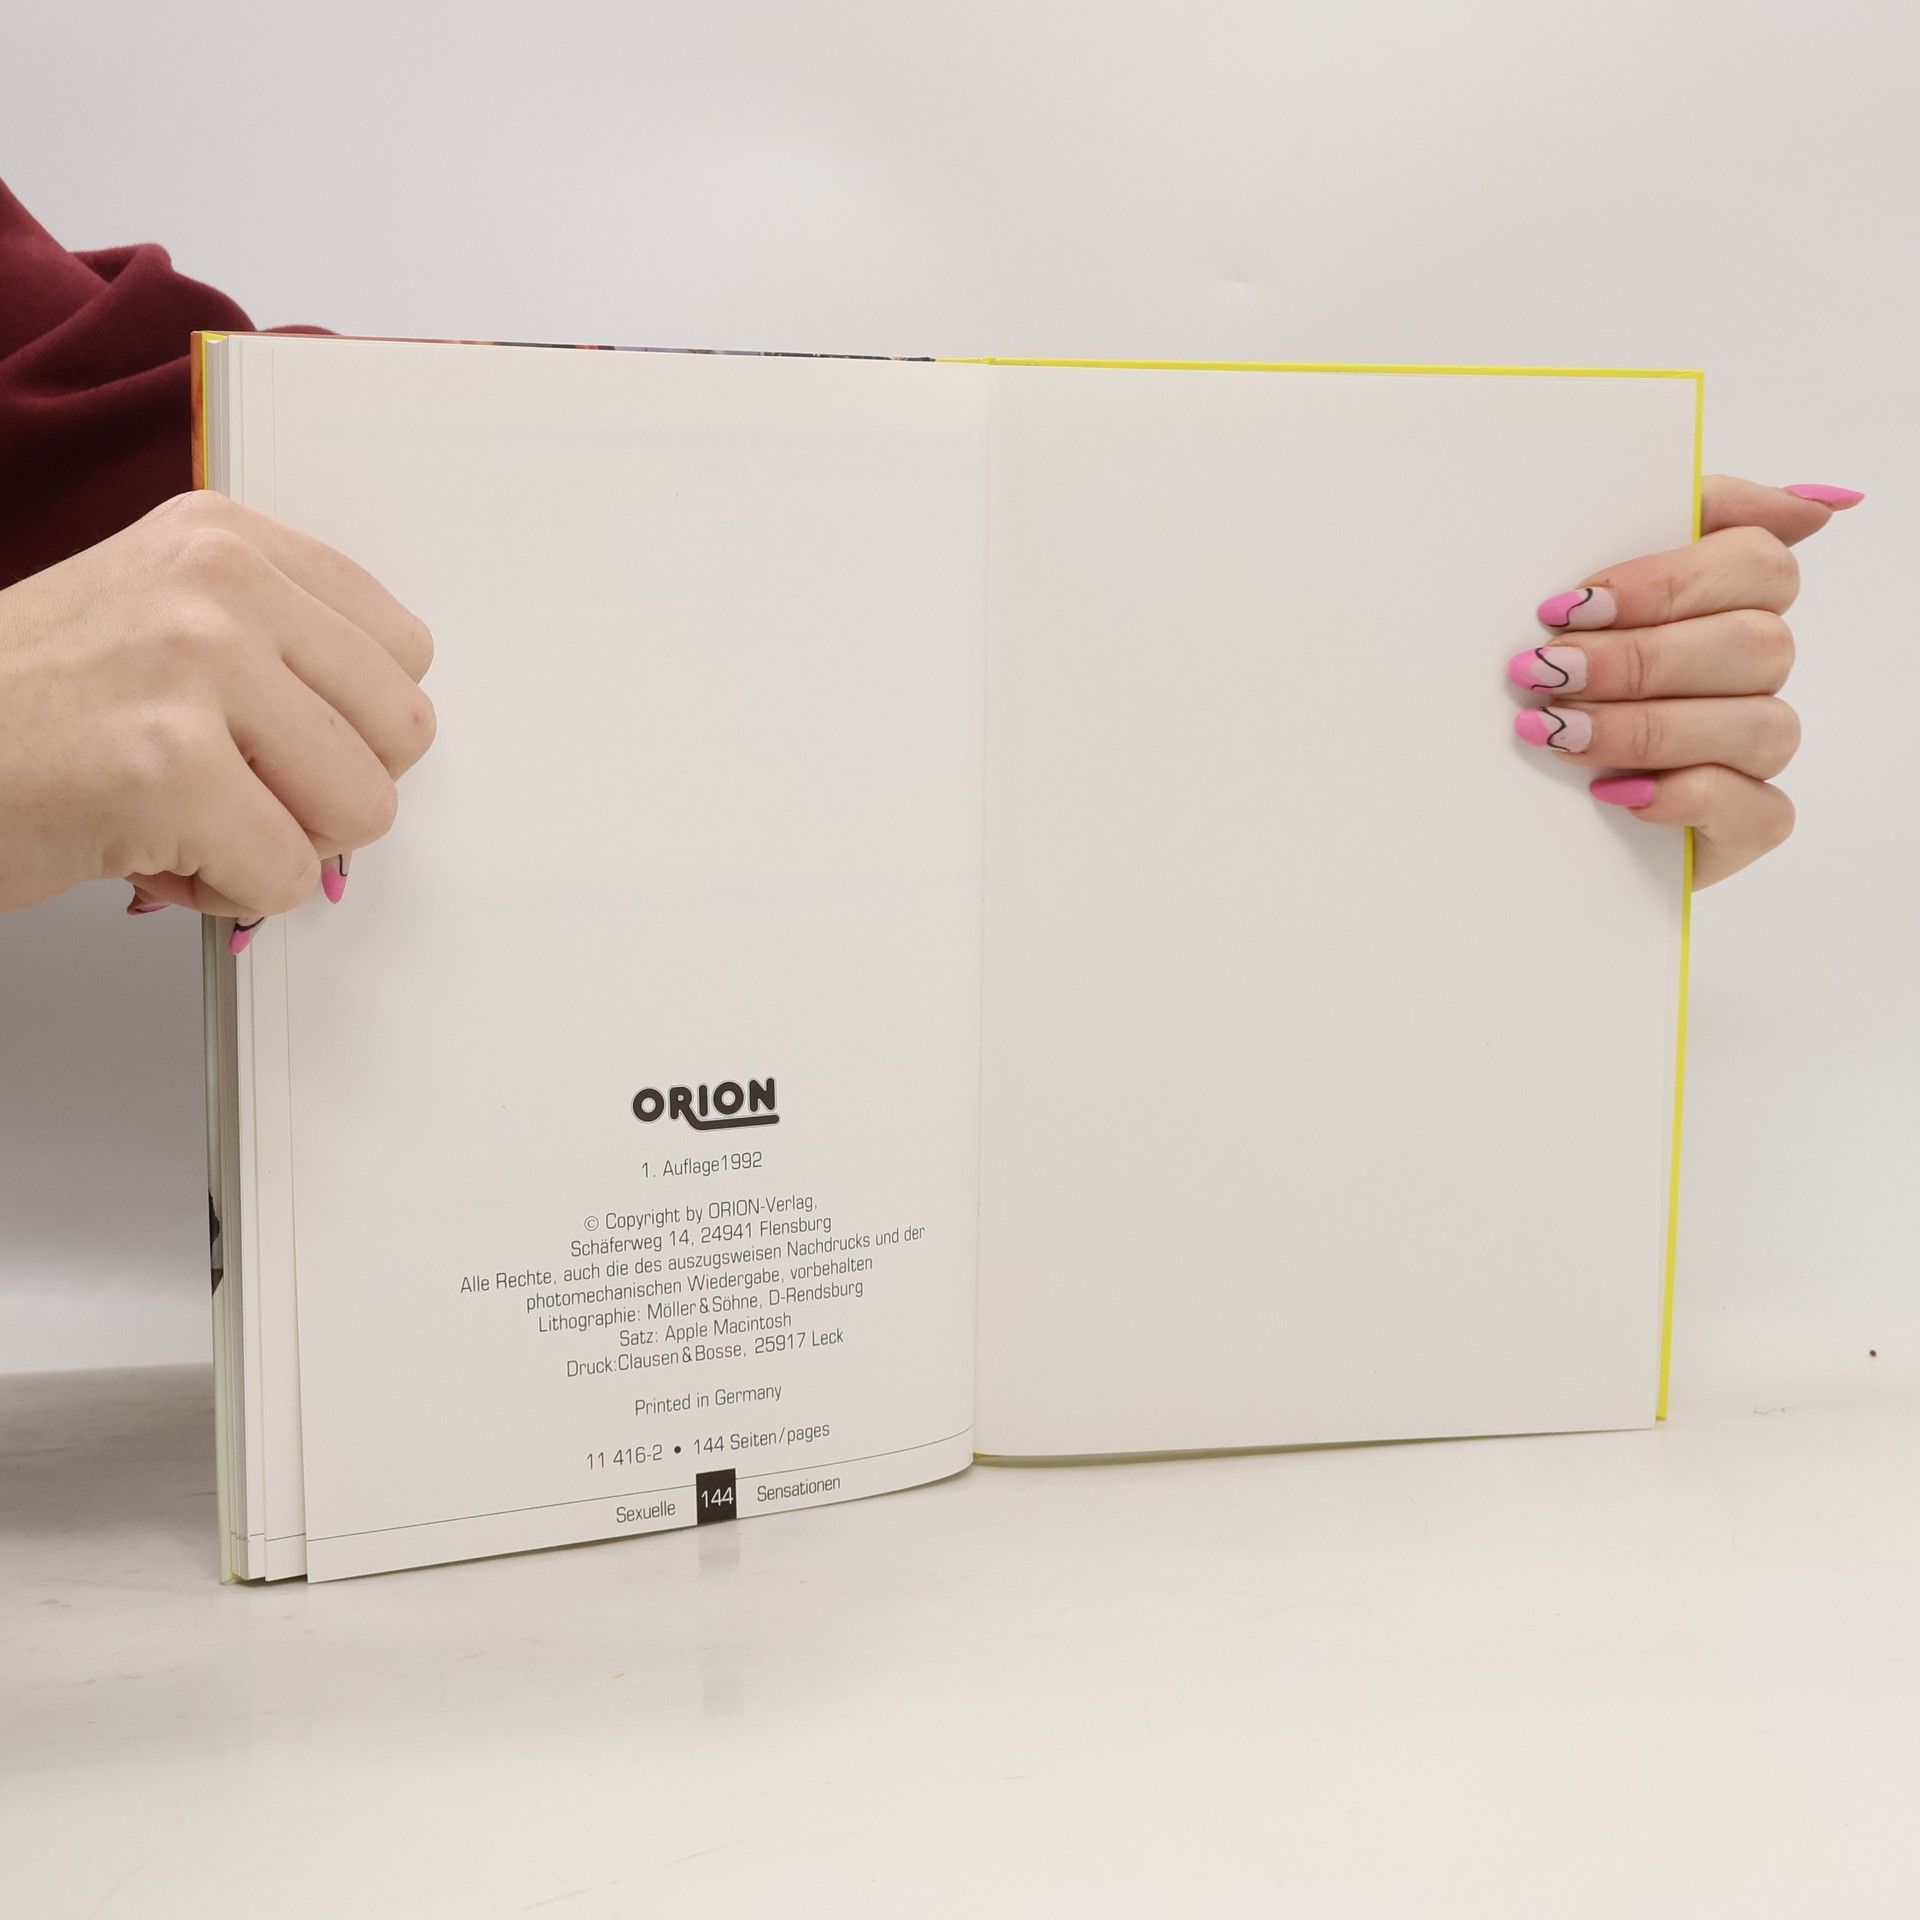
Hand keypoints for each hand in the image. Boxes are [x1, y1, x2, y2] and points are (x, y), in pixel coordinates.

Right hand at [0, 492, 434, 938]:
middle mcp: (219, 583)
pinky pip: (285, 874)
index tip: (259, 734)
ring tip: (180, 817)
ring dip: (278, 844)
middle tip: (224, 789)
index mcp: (228, 541)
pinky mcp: (164, 766)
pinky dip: (226, 893)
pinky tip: (145, 853)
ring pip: (362, 808)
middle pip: (404, 733)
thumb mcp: (157, 622)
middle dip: (325, 791)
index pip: (405, 652)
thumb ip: (280, 655)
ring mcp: (193, 665)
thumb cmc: (23, 712)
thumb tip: (396, 741)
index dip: (344, 725)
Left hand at [1508, 477, 1861, 886]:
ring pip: (1757, 724)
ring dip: (1647, 727)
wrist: (1510, 795)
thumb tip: (1810, 499)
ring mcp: (1756, 746)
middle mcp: (1754, 667)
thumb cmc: (1551, 676)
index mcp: (1729, 596)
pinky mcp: (1747, 821)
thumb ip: (1651, 518)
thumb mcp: (1574, 594)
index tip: (1568, 604)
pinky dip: (1683, 796)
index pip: (1757, 559)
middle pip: (1754, 643)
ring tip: (1555, 731)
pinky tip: (1613, 793)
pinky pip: (1756, 807)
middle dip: (1639, 659)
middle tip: (1546, 671)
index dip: (1667, 581)